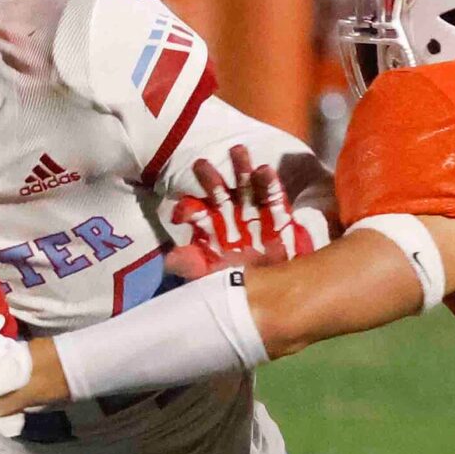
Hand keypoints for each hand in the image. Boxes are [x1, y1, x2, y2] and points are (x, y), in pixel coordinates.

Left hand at [165, 147, 329, 279]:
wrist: (284, 303)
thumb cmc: (246, 291)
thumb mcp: (217, 282)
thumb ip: (195, 268)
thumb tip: (170, 259)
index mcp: (218, 238)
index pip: (201, 219)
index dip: (191, 211)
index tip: (183, 207)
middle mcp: (236, 224)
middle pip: (222, 197)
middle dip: (212, 180)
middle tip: (200, 164)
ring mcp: (259, 219)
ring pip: (248, 191)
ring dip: (243, 171)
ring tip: (237, 151)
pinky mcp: (282, 221)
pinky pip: (275, 200)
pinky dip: (270, 185)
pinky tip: (265, 170)